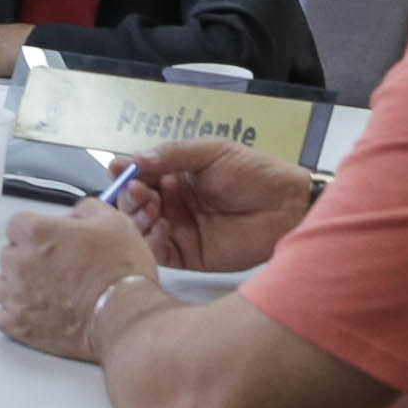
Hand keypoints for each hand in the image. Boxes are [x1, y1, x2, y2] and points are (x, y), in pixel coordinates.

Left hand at [0, 198, 162, 361]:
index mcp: (37, 233)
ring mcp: (17, 295)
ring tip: (45, 290)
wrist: (124, 314)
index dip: (35, 231)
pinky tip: (36, 311)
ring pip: (1, 284)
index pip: (17, 224)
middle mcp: (20, 262)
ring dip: (18, 285)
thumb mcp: (113, 221)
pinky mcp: (20, 324)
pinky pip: (2, 316)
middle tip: (55, 267)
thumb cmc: (119, 272)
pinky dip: (15, 314)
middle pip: (9, 254)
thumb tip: (77, 213)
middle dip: (28, 258)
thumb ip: (86, 210)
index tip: (47, 239)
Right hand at [119, 139, 314, 272]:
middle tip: (138, 191)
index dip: (127, 173)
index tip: (120, 169)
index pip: (140, 176)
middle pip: (135, 204)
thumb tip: (133, 161)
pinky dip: (152, 241)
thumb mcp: (212, 152)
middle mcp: (173, 203)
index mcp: (176, 176)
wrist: (287, 206)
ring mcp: (178, 230)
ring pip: (141, 228)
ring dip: (138, 217)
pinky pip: (159, 252)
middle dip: (130, 197)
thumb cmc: (255, 173)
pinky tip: (163, 227)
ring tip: (151, 207)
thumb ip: (172, 155)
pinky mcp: (187, 256)